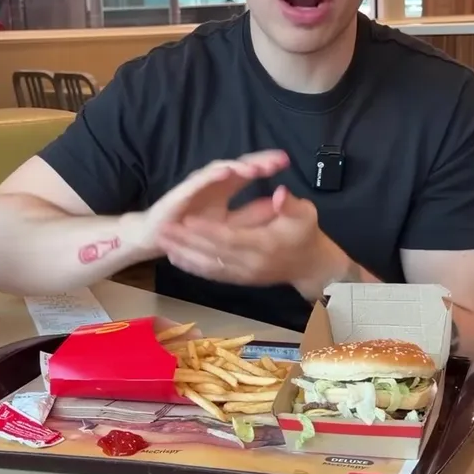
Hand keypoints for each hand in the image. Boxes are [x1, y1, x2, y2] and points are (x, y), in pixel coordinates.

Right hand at [137, 150, 288, 250]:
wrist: (161, 236)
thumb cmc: (196, 227)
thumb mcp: (232, 223)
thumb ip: (253, 213)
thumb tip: (279, 205)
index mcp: (226, 185)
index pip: (250, 169)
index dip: (267, 164)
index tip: (287, 162)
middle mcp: (213, 180)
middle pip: (240, 164)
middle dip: (258, 161)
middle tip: (278, 159)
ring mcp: (198, 183)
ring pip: (222, 169)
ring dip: (240, 166)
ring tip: (258, 167)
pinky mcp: (183, 191)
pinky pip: (200, 180)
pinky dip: (213, 174)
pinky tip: (227, 172)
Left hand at [158, 185, 341, 290]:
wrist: (311, 266)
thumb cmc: (306, 235)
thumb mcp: (306, 214)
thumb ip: (290, 204)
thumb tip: (280, 193)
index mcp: (264, 245)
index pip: (229, 238)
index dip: (206, 230)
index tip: (186, 220)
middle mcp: (251, 263)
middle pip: (212, 253)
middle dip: (186, 242)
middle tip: (163, 229)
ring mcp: (244, 275)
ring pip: (208, 267)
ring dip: (184, 255)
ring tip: (162, 243)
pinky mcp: (240, 280)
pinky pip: (212, 275)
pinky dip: (193, 267)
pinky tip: (177, 258)